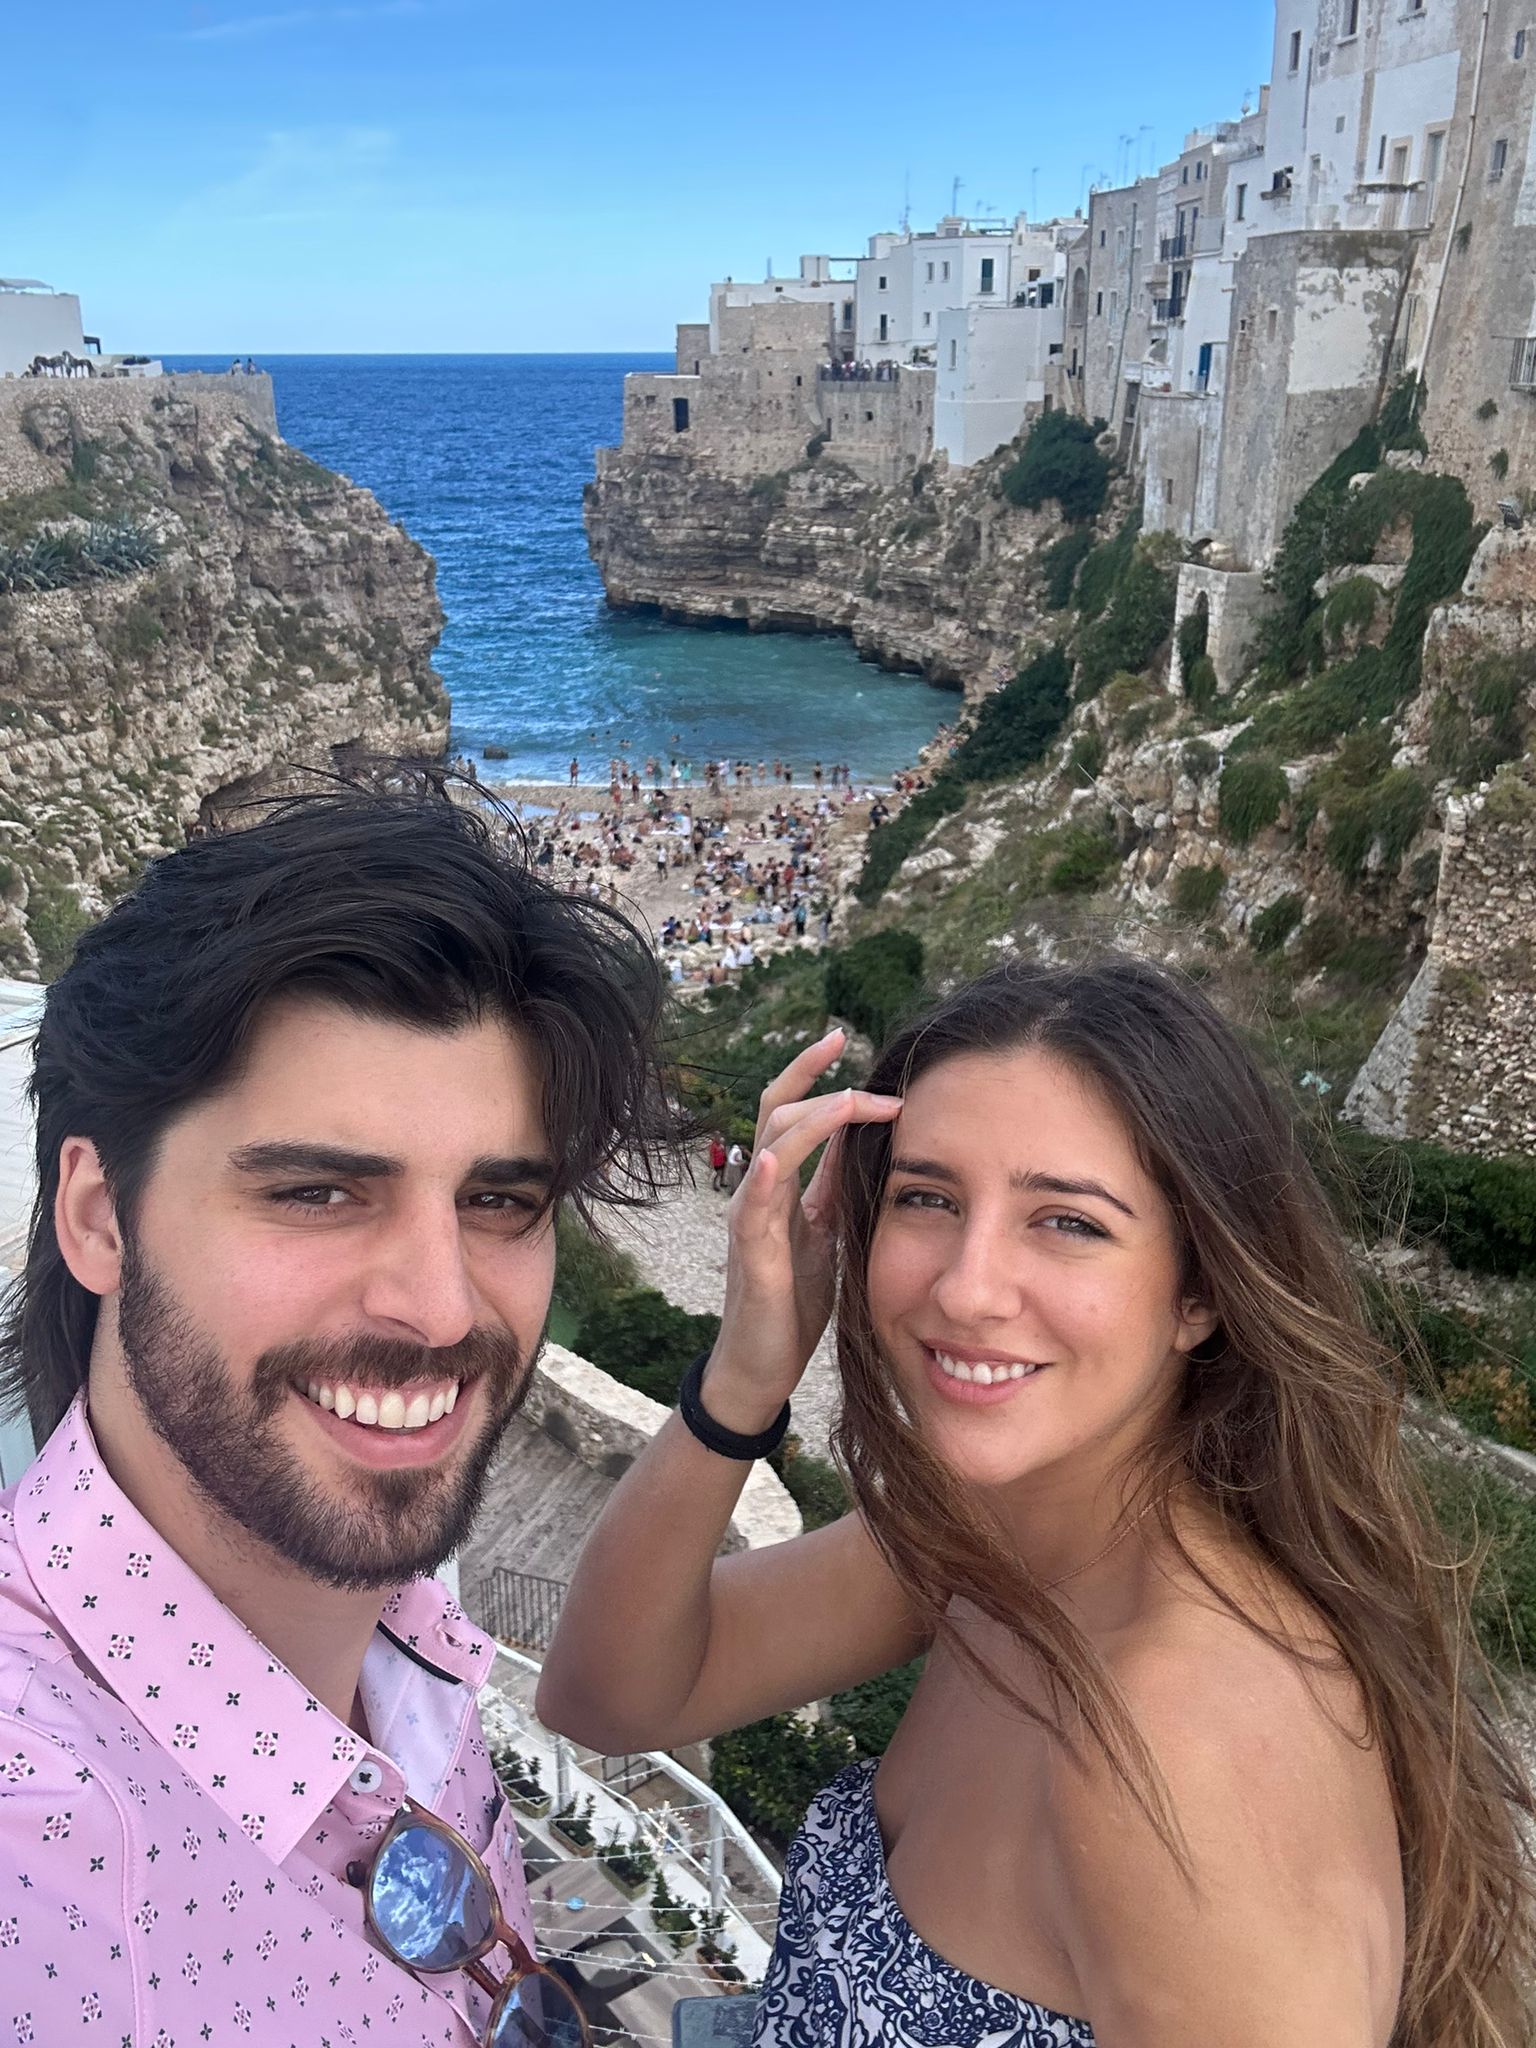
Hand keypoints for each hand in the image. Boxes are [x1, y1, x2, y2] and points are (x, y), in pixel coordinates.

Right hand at [705, 1031, 902, 1433]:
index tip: (843, 1036)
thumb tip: (858, 1138)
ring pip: (769, 1148)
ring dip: (810, 1120)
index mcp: (781, 1185)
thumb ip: (832, 1187)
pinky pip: (750, 1211)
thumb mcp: (826, 1232)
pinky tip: (774, 1160)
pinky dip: (761, 1181)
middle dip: (819, 1082)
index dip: (811, 1071)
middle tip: (867, 1072)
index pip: (791, 1110)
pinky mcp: (750, 1258)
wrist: (763, 1367)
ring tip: (846, 1100)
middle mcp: (758, 1192)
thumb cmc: (793, 1304)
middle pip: (775, 1113)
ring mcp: (749, 1222)